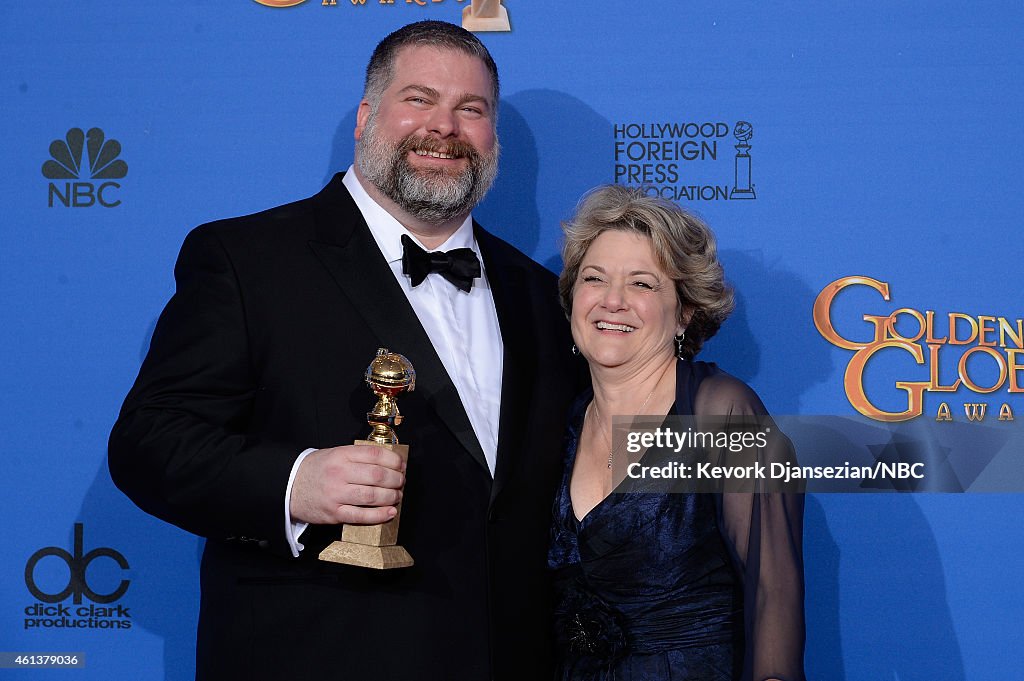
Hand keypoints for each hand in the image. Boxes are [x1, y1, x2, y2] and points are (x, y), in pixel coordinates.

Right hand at [290, 444, 405, 525]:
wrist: (288, 486)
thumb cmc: (315, 470)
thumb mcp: (334, 454)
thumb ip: (358, 457)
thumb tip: (388, 462)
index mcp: (341, 455)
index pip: (375, 455)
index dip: (394, 460)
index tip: (401, 465)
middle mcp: (339, 473)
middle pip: (378, 475)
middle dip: (396, 480)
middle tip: (401, 482)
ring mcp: (336, 494)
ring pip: (373, 496)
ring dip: (391, 497)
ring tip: (397, 496)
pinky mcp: (334, 513)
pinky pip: (362, 516)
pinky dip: (380, 515)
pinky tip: (390, 511)